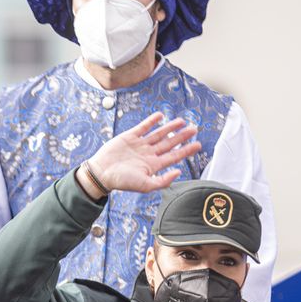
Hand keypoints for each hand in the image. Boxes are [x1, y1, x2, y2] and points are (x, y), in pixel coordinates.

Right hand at [84, 112, 201, 195]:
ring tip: (182, 121)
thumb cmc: (122, 181)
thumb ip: (163, 181)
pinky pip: (143, 127)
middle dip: (182, 137)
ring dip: (170, 128)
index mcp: (153, 165)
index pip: (174, 156)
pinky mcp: (130, 137)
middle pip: (169, 143)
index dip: (187, 150)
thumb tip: (179, 171)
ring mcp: (140, 145)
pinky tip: (160, 116)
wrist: (102, 173)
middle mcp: (148, 154)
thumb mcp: (145, 185)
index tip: (198, 145)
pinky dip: (151, 121)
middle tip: (194, 129)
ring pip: (159, 134)